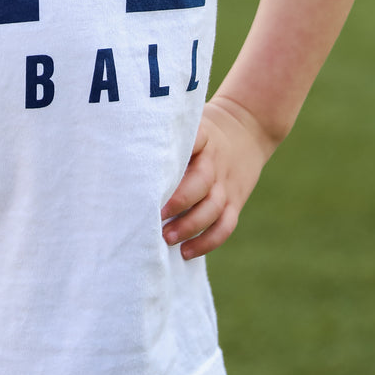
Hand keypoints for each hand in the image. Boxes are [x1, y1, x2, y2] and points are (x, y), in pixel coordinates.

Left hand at [161, 95, 276, 259]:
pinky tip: (186, 252)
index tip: (154, 174)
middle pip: (200, 183)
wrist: (249, 127)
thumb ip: (167, 135)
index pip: (192, 142)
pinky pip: (225, 226)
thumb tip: (125, 150)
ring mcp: (226, 184)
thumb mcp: (191, 122)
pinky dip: (208, 242)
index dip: (176, 157)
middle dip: (178, 202)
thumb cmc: (205, 130)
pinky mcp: (235, 201)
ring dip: (189, 226)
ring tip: (167, 238)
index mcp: (202, 138)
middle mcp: (214, 163)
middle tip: (156, 216)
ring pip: (212, 209)